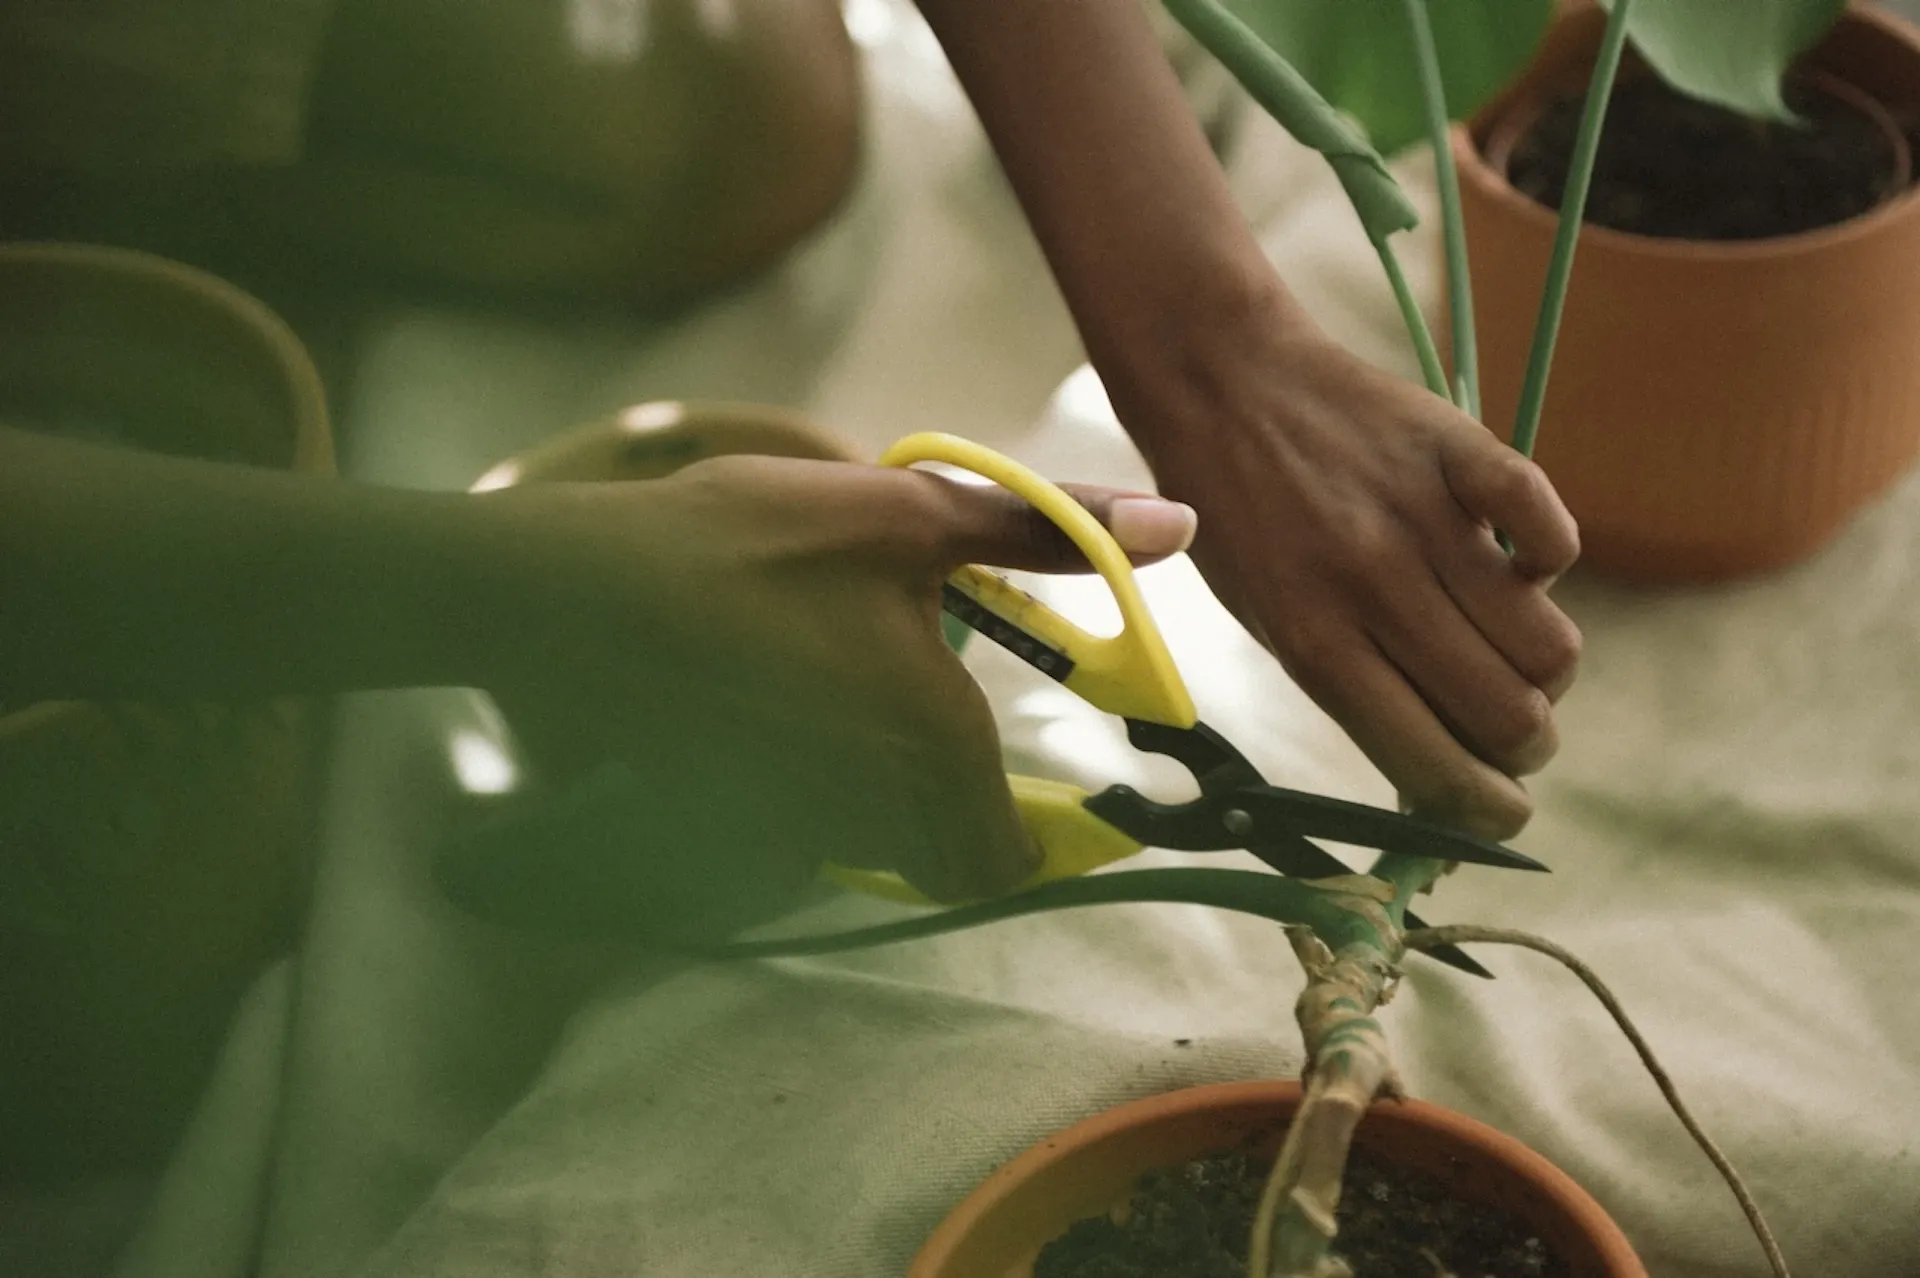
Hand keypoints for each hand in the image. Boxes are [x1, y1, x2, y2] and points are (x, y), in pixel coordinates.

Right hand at [453, 453, 1197, 939]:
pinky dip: (809, 778)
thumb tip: (1182, 523)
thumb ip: (1049, 529)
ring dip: (878, 784)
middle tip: (918, 696)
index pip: (1002, 863)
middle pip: (938, 852)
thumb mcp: (911, 513)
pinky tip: (777, 695)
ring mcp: (793, 825)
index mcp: (936, 744)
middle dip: (948, 798)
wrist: (578, 590)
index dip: (1028, 836)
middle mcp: (873, 809)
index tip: (1028, 786)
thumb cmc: (755, 543)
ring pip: (871, 837)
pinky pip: (801, 824)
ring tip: (837, 674)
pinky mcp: (729, 820)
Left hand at [1107, 289, 1581, 839]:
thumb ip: (1358, 695)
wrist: (1223, 386)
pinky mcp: (1462, 456)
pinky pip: (1554, 537)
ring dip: (1546, 668)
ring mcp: (1424, 522)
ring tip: (1515, 648)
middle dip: (1528, 745)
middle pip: (1511, 716)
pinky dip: (1552, 560)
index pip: (1433, 764)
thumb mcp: (1274, 624)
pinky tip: (1518, 562)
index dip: (1484, 813)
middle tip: (1518, 728)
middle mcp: (1374, 592)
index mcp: (1317, 648)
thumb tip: (1443, 790)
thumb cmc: (1244, 526)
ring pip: (1549, 646)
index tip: (1503, 816)